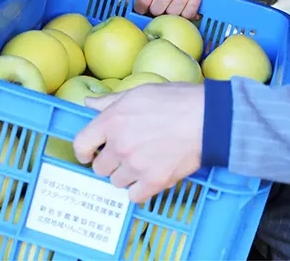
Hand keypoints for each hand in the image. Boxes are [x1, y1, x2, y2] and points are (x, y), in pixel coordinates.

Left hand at [73, 83, 203, 203]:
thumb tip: (88, 104)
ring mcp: (136, 166)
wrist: (208, 119)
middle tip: (125, 154)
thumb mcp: (139, 92)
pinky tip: (149, 177)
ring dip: (126, 175)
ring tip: (142, 163)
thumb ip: (110, 101)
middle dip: (110, 162)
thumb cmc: (176, 100)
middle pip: (99, 167)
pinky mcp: (154, 181)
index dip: (84, 150)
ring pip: (116, 182)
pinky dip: (140, 190)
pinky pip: (134, 196)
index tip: (91, 152)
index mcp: (112, 121)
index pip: (81, 144)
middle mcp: (120, 146)